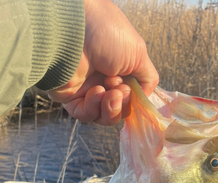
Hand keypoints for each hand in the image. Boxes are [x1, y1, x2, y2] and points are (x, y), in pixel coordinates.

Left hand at [48, 0, 158, 124]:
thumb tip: (144, 98)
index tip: (131, 90)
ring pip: (104, 116)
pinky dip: (94, 108)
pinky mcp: (70, 98)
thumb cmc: (108, 35)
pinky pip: (86, 115)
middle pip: (119, 109)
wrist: (75, 31)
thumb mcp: (139, 55)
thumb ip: (147, 79)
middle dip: (123, 104)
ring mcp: (86, 90)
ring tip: (109, 93)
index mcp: (119, 69)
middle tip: (119, 91)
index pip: (130, 98)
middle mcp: (103, 80)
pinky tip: (95, 92)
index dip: (134, 100)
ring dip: (111, 108)